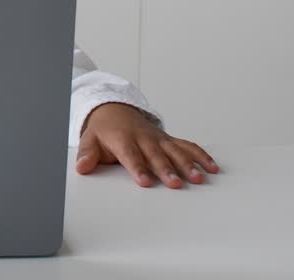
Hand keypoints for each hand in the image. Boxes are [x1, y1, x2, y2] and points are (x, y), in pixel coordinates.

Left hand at [75, 102, 219, 188]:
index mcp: (123, 139)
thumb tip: (81, 167)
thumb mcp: (89, 139)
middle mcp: (144, 138)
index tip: (145, 182)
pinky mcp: (169, 140)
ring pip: (175, 151)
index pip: (131, 155)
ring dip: (188, 164)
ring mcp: (159, 138)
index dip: (138, 168)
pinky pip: (187, 146)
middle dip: (166, 169)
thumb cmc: (104, 130)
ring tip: (199, 178)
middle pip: (157, 155)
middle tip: (176, 183)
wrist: (116, 110)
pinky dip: (200, 155)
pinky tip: (212, 167)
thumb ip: (87, 154)